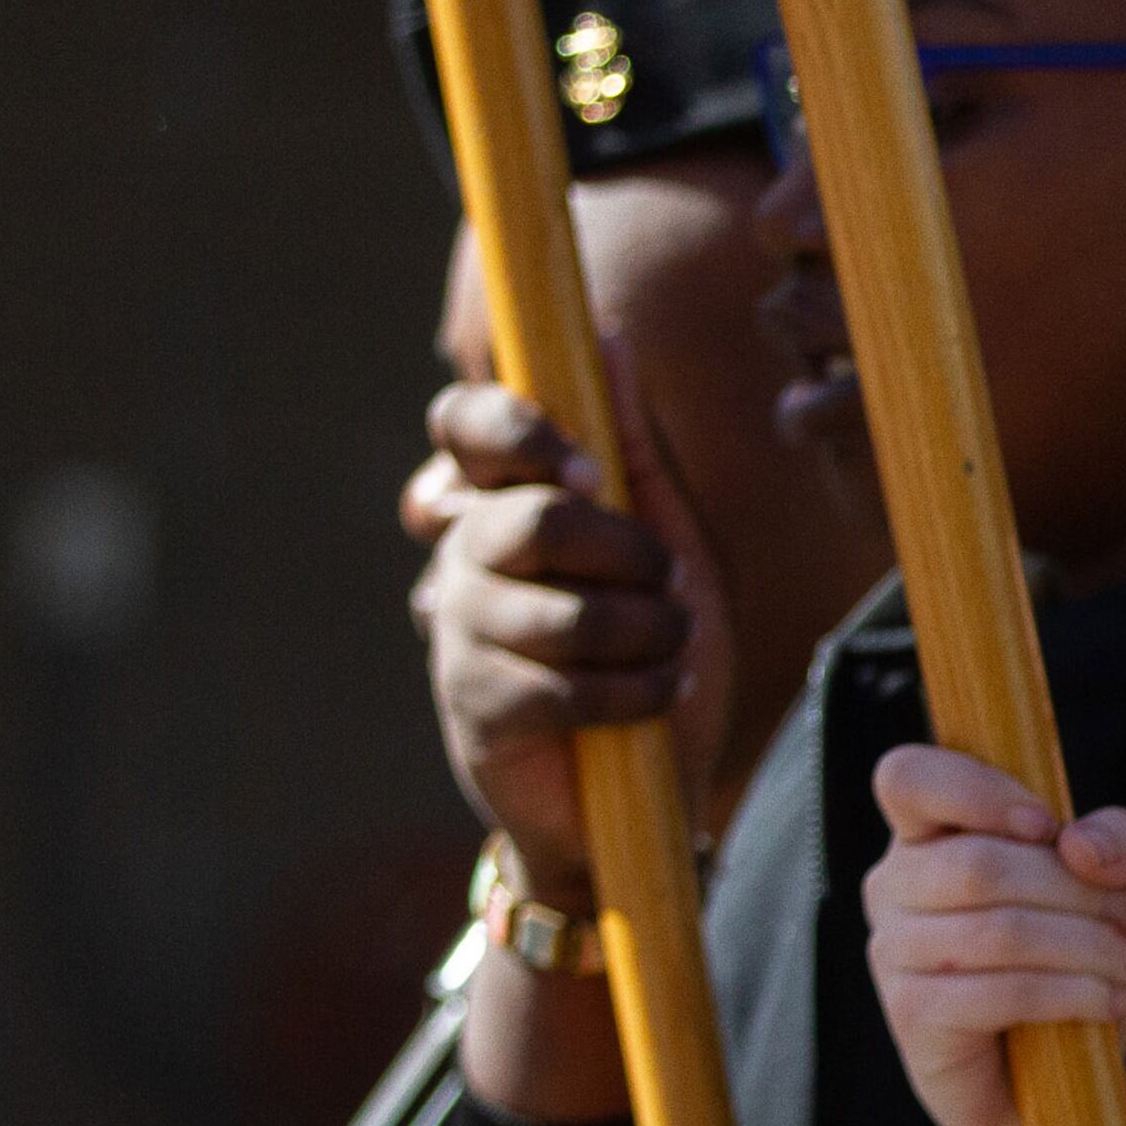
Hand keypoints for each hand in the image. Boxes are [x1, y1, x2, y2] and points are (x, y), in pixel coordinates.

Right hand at [404, 352, 730, 893]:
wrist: (648, 786)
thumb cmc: (652, 649)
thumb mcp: (666, 541)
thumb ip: (633, 448)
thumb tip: (608, 339)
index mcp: (503, 496)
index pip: (467, 424)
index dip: (521, 431)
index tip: (592, 471)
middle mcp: (464, 552)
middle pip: (532, 518)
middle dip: (629, 557)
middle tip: (664, 586)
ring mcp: (458, 629)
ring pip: (558, 610)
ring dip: (646, 634)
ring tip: (667, 650)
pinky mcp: (474, 705)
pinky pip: (561, 684)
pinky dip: (633, 692)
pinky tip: (647, 698)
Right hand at [861, 744, 1125, 1125]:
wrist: (1053, 1092)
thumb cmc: (1080, 969)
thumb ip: (1121, 842)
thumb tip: (1078, 842)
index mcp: (928, 836)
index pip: (908, 776)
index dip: (978, 789)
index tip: (1047, 825)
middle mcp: (892, 886)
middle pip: (981, 861)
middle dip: (1077, 891)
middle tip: (1125, 922)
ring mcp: (891, 952)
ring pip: (998, 927)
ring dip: (1086, 946)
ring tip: (1125, 969)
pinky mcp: (911, 1014)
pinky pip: (998, 990)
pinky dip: (1070, 993)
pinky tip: (1104, 1005)